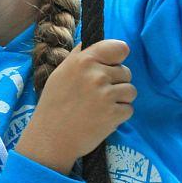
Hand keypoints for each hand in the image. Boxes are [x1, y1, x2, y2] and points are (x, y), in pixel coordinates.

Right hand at [14, 39, 136, 174]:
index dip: (118, 58)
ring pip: (131, 90)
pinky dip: (119, 115)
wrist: (50, 139)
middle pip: (126, 72)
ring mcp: (107, 95)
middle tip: (97, 95)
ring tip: (101, 107)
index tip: (112, 66)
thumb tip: (93, 43)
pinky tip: (103, 118)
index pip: (120, 48)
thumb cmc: (54, 105)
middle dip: (116, 83)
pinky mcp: (114, 114)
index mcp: (84, 60)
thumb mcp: (61, 73)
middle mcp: (97, 75)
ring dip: (120, 99)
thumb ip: (79, 56)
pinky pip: (129, 109)